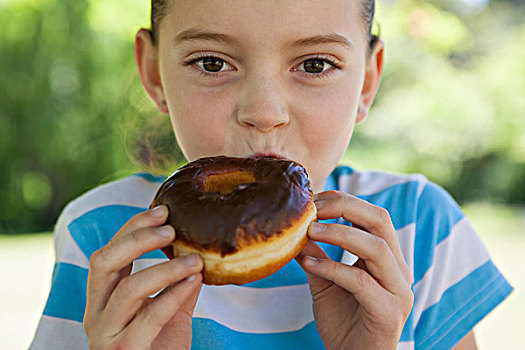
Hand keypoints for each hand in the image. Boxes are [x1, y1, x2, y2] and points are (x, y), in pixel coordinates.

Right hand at [84, 205, 203, 349]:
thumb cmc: (159, 347)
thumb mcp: (167, 310)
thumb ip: (177, 284)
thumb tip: (198, 253)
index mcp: (102, 297)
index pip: (108, 252)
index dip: (132, 227)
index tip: (162, 210)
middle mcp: (97, 312)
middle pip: (105, 261)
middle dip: (138, 238)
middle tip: (171, 228)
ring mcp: (107, 333)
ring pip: (129, 288)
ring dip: (166, 268)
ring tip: (194, 259)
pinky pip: (151, 316)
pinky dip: (175, 293)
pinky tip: (194, 281)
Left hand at [296, 191, 413, 349]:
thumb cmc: (343, 322)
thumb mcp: (325, 283)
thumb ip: (316, 256)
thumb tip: (297, 229)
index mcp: (387, 258)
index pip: (372, 215)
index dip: (343, 201)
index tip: (313, 200)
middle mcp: (398, 270)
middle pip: (380, 221)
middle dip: (345, 207)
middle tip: (313, 208)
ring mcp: (398, 291)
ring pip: (377, 248)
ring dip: (340, 234)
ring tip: (310, 230)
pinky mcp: (389, 313)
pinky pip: (362, 282)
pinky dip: (333, 269)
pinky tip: (309, 265)